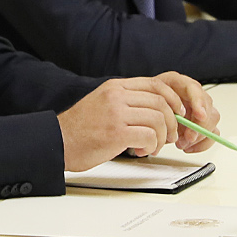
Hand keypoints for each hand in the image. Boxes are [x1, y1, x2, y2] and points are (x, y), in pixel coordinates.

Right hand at [57, 74, 216, 170]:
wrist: (57, 142)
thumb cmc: (80, 129)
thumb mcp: (103, 104)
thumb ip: (126, 103)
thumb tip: (158, 112)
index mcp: (115, 87)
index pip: (155, 84)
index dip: (173, 99)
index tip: (179, 113)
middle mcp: (116, 96)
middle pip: (161, 102)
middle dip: (172, 123)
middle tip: (169, 137)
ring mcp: (116, 113)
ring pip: (158, 120)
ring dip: (162, 138)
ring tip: (152, 147)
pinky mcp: (116, 132)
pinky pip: (149, 136)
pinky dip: (151, 146)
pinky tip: (140, 151)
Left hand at [152, 71, 220, 153]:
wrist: (146, 110)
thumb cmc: (148, 103)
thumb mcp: (149, 103)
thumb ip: (161, 110)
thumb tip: (171, 125)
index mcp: (178, 83)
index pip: (194, 88)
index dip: (199, 102)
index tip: (199, 116)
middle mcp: (192, 94)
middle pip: (207, 106)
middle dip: (199, 125)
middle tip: (188, 137)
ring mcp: (198, 108)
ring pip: (212, 120)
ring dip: (199, 135)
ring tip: (182, 144)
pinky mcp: (202, 122)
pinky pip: (212, 134)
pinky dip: (202, 143)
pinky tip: (188, 147)